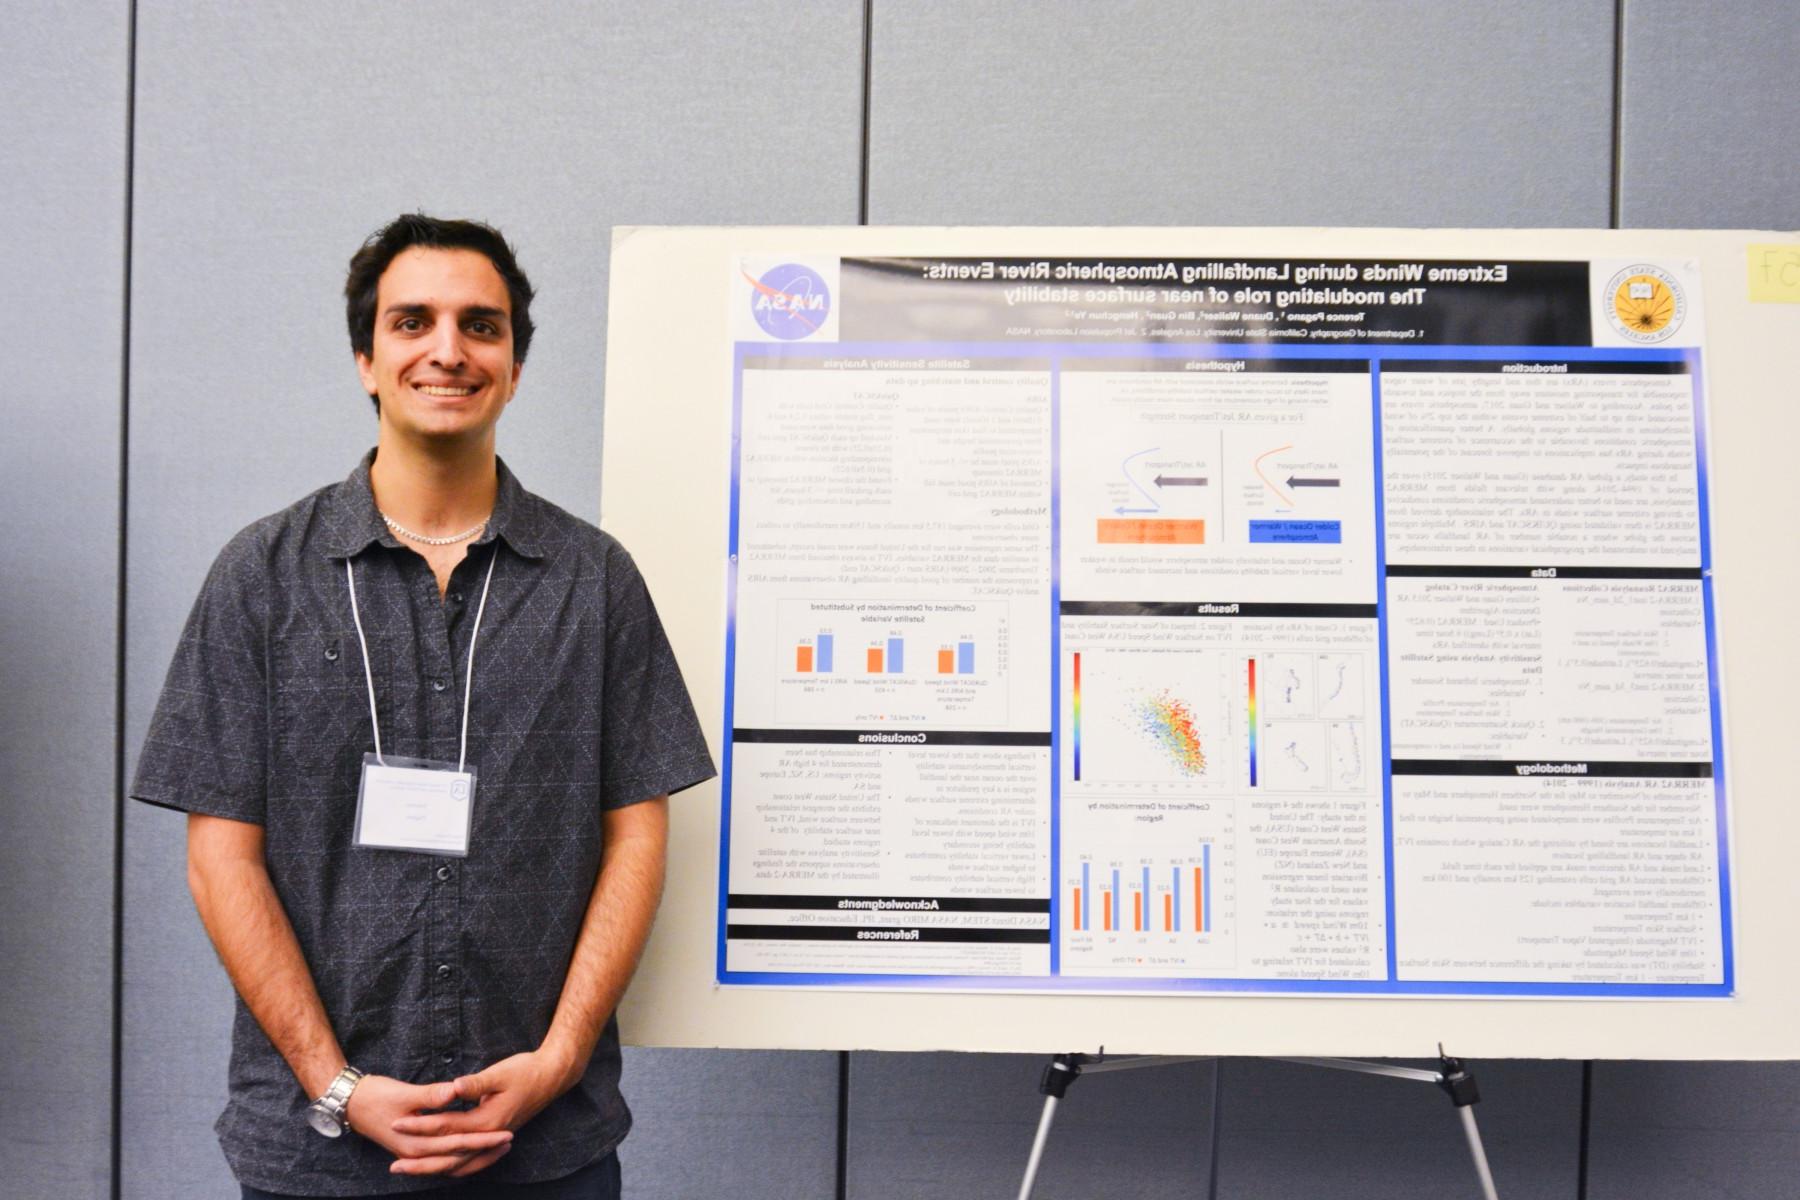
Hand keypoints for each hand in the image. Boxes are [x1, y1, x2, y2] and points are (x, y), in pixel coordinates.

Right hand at [343, 1073, 513, 1177]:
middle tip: (510, 1140)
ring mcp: (413, 1154)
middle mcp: (415, 1153)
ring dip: (475, 1158)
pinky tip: (472, 1153)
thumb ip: (432, 1095)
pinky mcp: (412, 1150)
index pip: (458, 1143)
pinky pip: (441, 1162)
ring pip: (450, 1165)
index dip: (483, 1139)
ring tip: (499, 1149)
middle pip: (458, 1157)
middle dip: (485, 1150)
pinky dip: (459, 1160)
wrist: (350, 1103)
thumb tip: (455, 1091)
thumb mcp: (404, 1092)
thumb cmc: (375, 1095)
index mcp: (416, 1142)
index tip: (506, 1132)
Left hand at [388, 1049, 577, 1169]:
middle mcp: (488, 1135)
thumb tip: (452, 1088)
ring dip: (435, 1169)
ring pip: (460, 1164)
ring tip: (412, 1172)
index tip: (396, 1124)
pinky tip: (444, 1168)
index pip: (445, 1127)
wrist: (552, 1077)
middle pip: (449, 1155)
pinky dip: (456, 1168)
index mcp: (486, 1120)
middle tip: (394, 1166)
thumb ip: (474, 1083)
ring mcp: (494, 1139)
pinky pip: (473, 1162)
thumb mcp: (499, 1073)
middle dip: (420, 1161)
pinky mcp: (496, 1137)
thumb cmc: (526, 1071)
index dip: (419, 1125)